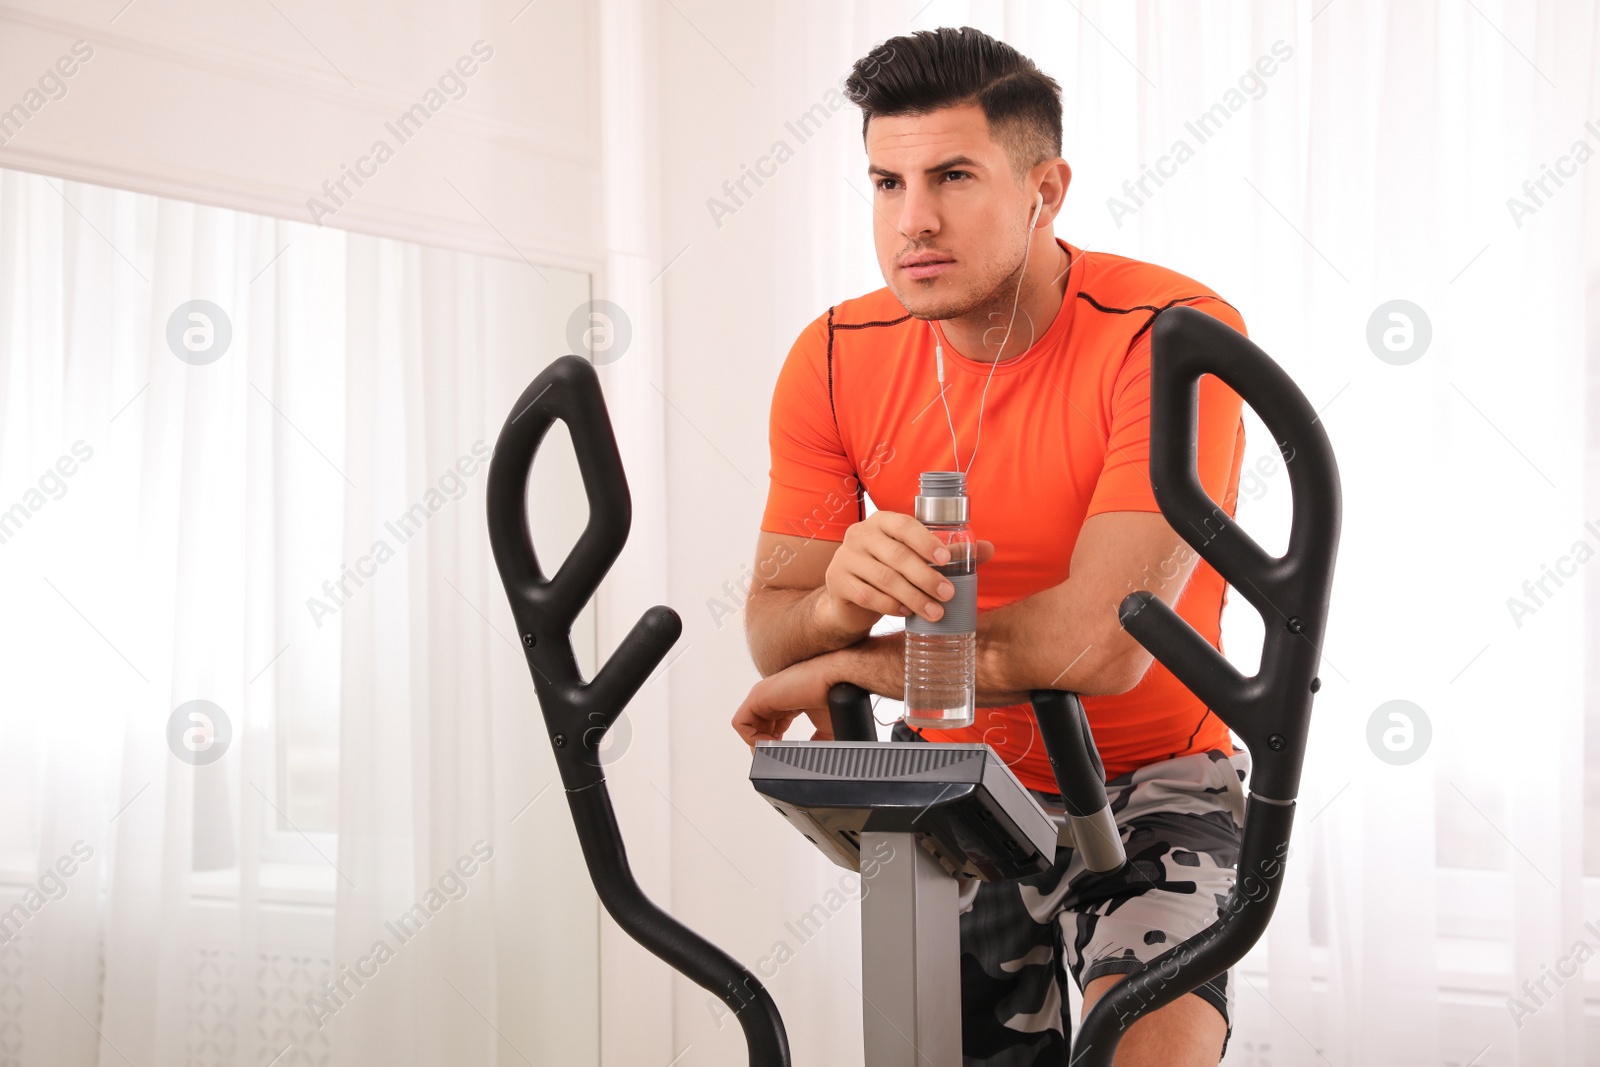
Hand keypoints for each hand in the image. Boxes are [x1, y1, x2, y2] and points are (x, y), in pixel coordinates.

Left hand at [732, 654, 847, 750]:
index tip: (785, 756)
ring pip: (748, 728)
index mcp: (785, 703)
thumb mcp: (825, 729)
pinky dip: (751, 739)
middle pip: (757, 730)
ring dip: (760, 745)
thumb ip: (814, 743)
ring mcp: (763, 696)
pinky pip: (740, 724)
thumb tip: (810, 759)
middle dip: (766, 748)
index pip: (769, 728)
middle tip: (778, 758)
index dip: (775, 745)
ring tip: (776, 752)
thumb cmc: (834, 698)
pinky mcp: (757, 696)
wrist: (839, 682)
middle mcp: (771, 698)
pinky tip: (771, 744)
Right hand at [819, 511, 994, 637]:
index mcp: (882, 521)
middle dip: (926, 577)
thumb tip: (988, 549)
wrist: (849, 593)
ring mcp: (845, 557)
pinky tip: (907, 614)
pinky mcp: (837, 581)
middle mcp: (860, 534)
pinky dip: (891, 606)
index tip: (946, 560)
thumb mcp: (915, 557)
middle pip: (897, 555)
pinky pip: (868, 595)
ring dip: (913, 597)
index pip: (905, 525)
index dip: (926, 541)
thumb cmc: (889, 569)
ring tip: (935, 612)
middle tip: (948, 594)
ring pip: (884, 578)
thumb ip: (948, 552)